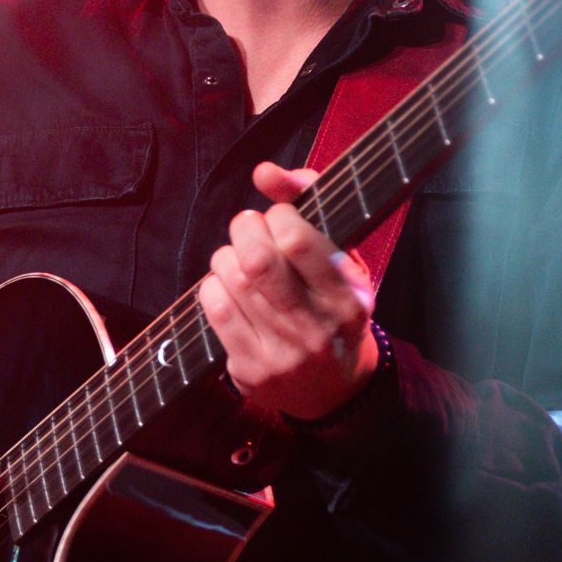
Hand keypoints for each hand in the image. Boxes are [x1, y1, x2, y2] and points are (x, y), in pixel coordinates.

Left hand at [199, 162, 379, 424]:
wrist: (336, 390)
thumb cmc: (334, 306)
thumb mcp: (341, 256)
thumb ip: (309, 200)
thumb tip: (264, 172)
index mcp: (348, 296)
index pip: (297, 240)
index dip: (279, 216)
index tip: (281, 218)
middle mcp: (318, 328)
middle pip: (257, 261)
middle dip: (244, 229)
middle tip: (247, 226)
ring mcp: (283, 354)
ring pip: (232, 282)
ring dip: (226, 256)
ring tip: (238, 257)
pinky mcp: (251, 371)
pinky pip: (215, 310)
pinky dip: (213, 285)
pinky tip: (226, 285)